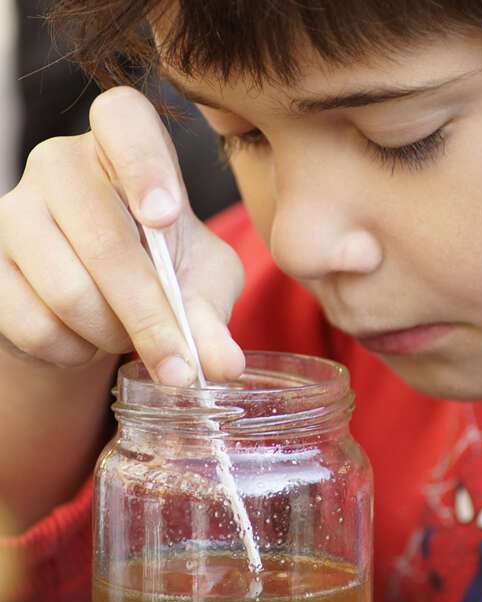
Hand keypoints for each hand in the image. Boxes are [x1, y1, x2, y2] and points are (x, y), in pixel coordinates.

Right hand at [0, 85, 244, 384]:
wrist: (101, 299)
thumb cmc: (163, 271)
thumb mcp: (201, 283)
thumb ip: (212, 317)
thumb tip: (225, 366)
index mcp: (124, 148)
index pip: (123, 119)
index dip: (145, 166)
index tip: (166, 218)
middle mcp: (61, 165)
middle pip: (105, 241)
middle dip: (150, 317)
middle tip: (179, 365)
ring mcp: (14, 210)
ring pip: (68, 291)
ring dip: (111, 335)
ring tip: (127, 335)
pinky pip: (32, 323)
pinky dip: (73, 351)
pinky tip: (87, 340)